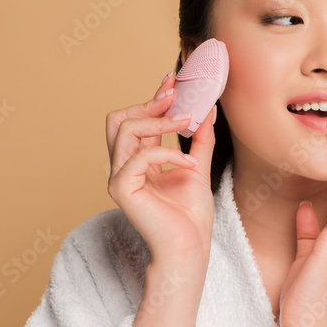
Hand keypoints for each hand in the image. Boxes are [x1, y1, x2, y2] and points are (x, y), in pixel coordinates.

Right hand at [105, 71, 216, 261]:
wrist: (190, 247)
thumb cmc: (191, 216)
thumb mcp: (198, 167)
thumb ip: (200, 140)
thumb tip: (208, 109)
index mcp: (138, 161)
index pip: (137, 120)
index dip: (153, 98)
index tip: (174, 79)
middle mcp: (123, 166)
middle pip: (118, 119)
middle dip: (147, 102)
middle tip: (176, 96)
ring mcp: (119, 177)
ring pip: (125, 130)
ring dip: (159, 121)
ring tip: (187, 122)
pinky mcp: (121, 189)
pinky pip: (139, 156)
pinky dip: (168, 152)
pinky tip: (188, 163)